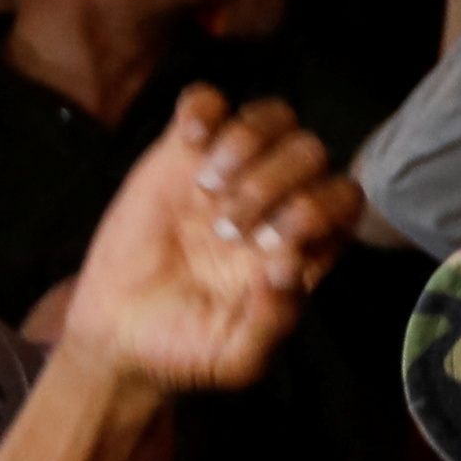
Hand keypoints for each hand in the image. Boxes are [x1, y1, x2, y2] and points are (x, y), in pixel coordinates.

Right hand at [55, 91, 355, 400]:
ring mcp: (230, 171)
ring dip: (246, 143)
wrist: (116, 335)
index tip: (269, 247)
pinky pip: (207, 102)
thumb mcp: (234, 358)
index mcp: (303, 243)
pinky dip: (203, 109)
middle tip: (226, 229)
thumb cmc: (185, 349)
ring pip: (272, 117)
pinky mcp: (181, 153)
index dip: (319, 210)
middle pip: (310, 152)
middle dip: (274, 182)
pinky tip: (188, 142)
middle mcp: (276, 200)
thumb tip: (289, 268)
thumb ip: (271, 323)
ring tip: (207, 187)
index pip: (344, 199)